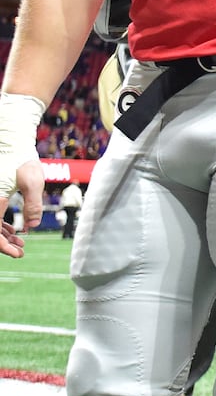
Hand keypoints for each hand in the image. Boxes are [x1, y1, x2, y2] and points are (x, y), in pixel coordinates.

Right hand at [0, 92, 45, 258]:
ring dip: (3, 236)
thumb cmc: (22, 159)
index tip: (19, 254)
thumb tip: (31, 227)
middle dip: (3, 243)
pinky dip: (0, 226)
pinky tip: (16, 231)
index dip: (3, 247)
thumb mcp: (32, 182)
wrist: (11, 142)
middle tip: (21, 251)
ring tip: (21, 243)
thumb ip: (33, 205)